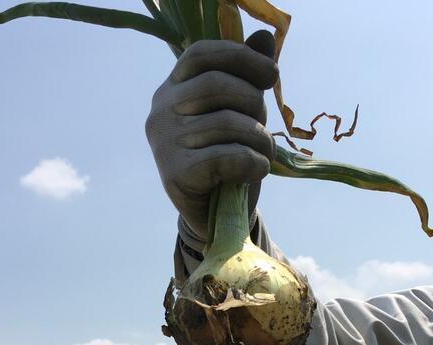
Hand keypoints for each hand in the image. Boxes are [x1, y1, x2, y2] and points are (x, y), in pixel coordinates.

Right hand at [145, 30, 277, 239]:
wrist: (214, 216)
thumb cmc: (228, 162)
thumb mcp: (241, 116)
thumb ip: (248, 79)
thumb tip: (265, 39)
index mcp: (172, 89)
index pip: (201, 56)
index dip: (240, 57)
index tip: (272, 74)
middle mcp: (161, 112)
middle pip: (216, 85)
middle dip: (254, 103)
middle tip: (267, 129)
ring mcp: (164, 143)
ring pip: (226, 123)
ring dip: (260, 140)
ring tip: (266, 154)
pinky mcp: (175, 174)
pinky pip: (226, 157)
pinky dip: (253, 163)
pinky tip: (258, 170)